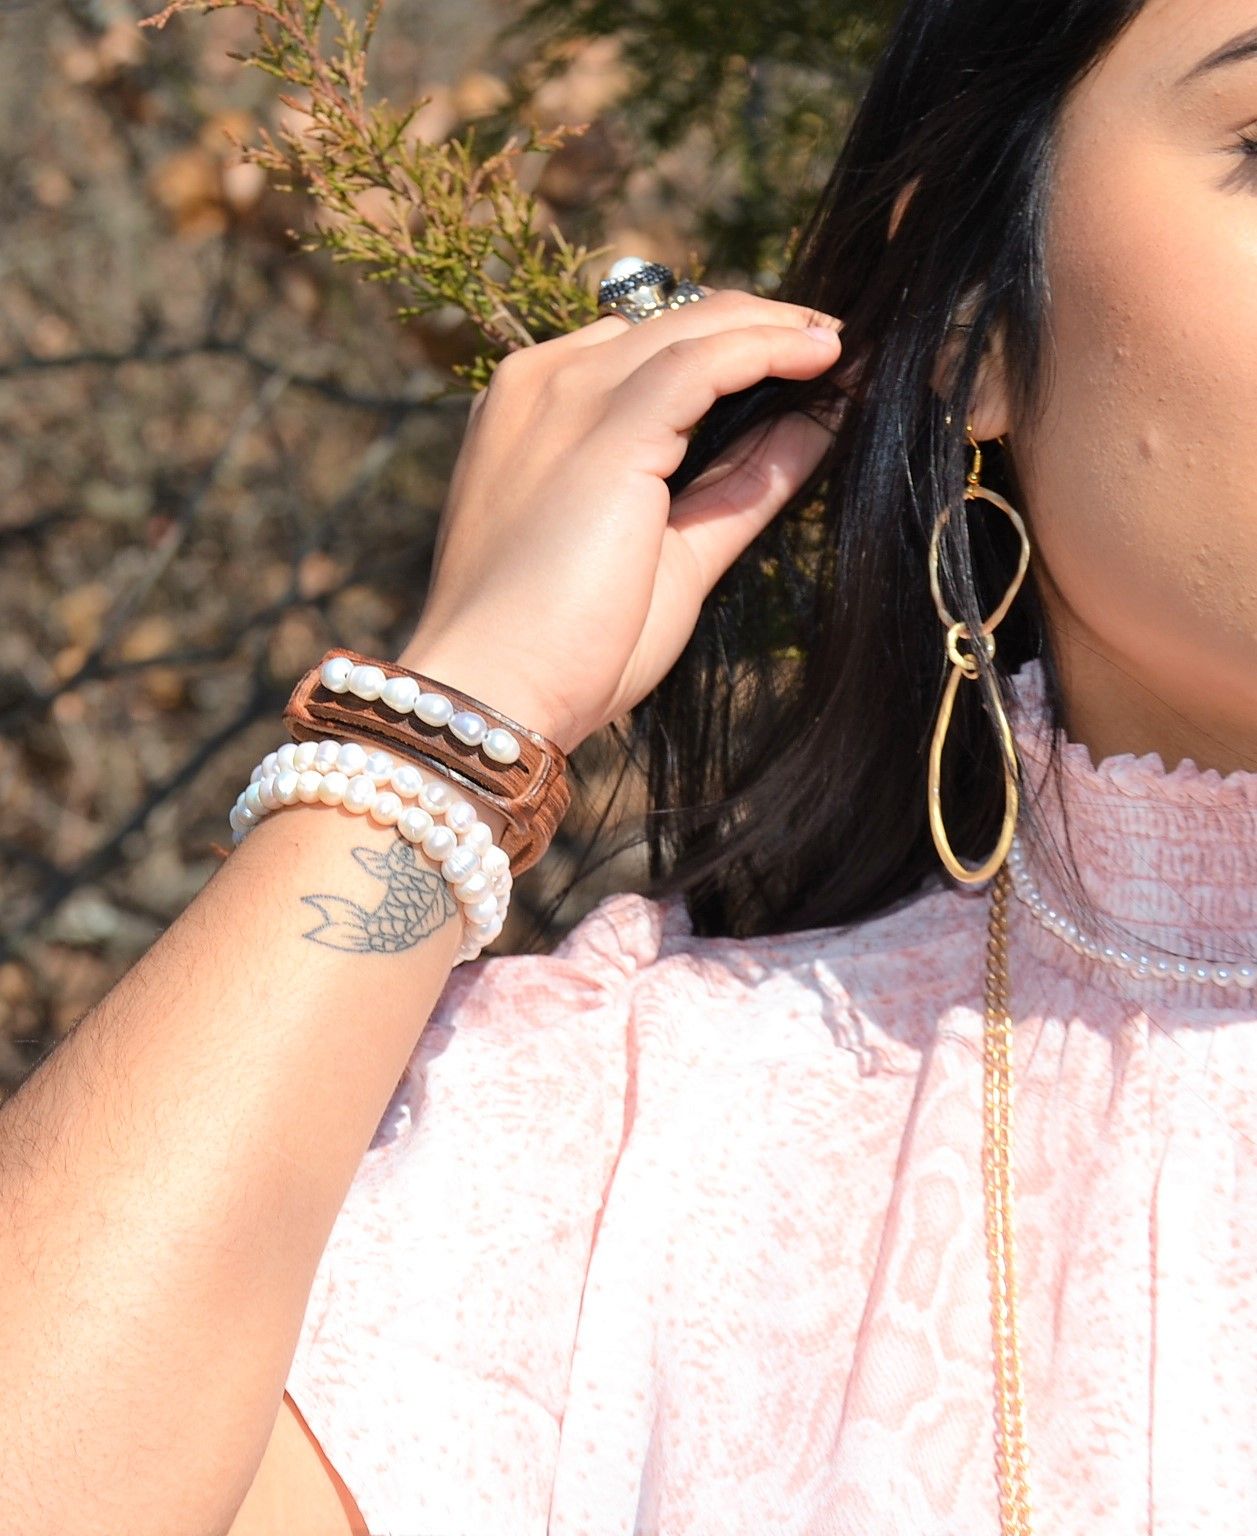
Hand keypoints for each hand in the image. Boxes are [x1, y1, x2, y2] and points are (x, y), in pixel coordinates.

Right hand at [398, 288, 843, 752]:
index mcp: (536, 412)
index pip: (639, 349)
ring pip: (693, 326)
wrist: (495, 689)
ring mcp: (570, 396)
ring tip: (839, 345)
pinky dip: (772, 348)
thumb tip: (811, 434)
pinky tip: (825, 358)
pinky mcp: (610, 425)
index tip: (789, 363)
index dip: (719, 346)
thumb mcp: (672, 554)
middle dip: (758, 323)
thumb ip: (735, 489)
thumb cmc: (565, 645)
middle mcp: (544, 384)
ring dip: (776, 327)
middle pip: (671, 322)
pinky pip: (707, 358)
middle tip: (830, 343)